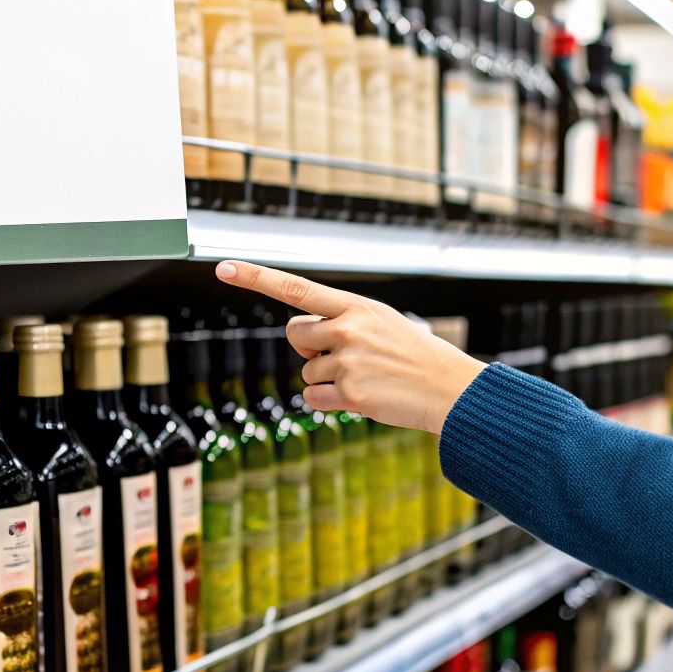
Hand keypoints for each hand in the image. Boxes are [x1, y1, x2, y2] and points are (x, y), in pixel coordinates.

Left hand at [215, 261, 486, 434]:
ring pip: (307, 371)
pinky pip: (313, 398)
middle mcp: (346, 329)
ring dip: (328, 379)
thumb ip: (341, 321)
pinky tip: (360, 397)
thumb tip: (303, 338)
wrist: (449, 388)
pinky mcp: (349, 393)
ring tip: (366, 378)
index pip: (296, 288)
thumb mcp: (382, 322)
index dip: (256, 278)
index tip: (223, 268)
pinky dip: (330, 402)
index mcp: (355, 305)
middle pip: (295, 335)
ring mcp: (346, 361)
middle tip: (345, 355)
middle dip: (310, 347)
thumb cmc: (414, 355)